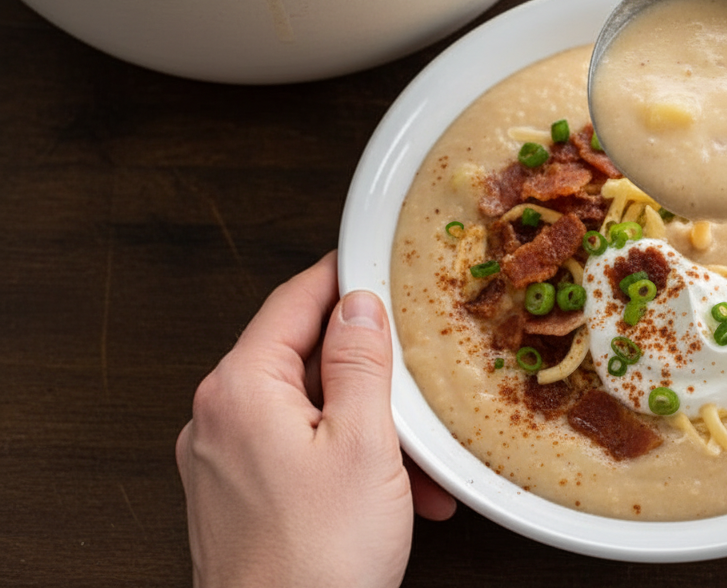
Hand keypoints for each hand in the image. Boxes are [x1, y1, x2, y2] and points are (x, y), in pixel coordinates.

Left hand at [176, 251, 455, 587]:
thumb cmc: (316, 562)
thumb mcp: (364, 443)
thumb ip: (359, 362)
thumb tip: (358, 306)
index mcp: (240, 389)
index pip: (294, 300)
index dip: (342, 277)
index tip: (374, 262)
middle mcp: (218, 418)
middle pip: (302, 358)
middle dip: (370, 374)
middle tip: (416, 381)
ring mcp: (221, 462)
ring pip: (307, 412)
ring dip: (368, 428)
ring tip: (416, 464)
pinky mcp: (235, 499)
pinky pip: (296, 454)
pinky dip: (345, 463)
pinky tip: (392, 494)